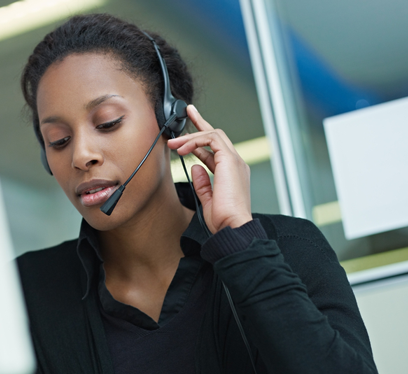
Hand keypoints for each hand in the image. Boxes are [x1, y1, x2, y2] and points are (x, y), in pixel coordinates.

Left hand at [167, 105, 251, 233]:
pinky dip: (195, 141)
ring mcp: (234, 161)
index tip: (186, 137)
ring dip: (191, 136)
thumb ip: (203, 183)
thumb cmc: (223, 219)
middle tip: (188, 113)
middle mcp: (235, 164)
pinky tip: (182, 148)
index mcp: (231, 173)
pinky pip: (211, 140)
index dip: (199, 142)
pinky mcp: (229, 161)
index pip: (214, 151)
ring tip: (173, 142)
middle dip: (201, 123)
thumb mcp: (208, 200)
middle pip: (217, 136)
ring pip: (213, 135)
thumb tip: (195, 167)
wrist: (233, 226)